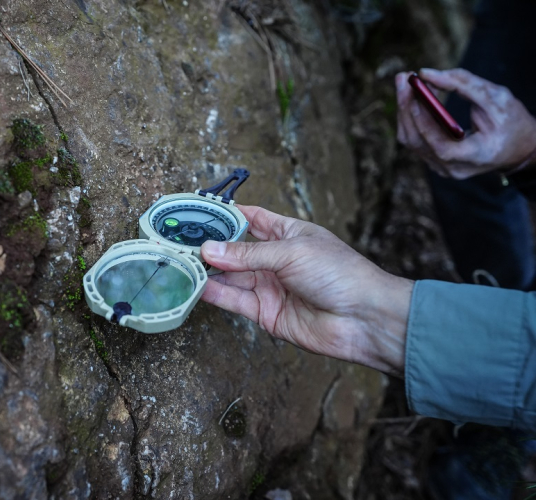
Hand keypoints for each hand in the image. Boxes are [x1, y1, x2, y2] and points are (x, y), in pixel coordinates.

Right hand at [200, 205, 413, 376]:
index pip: (252, 219)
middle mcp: (277, 260)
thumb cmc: (340, 274)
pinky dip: (216, 294)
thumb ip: (247, 254)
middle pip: (235, 250)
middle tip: (180, 242)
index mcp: (289, 234)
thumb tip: (209, 249)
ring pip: (231, 276)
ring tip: (181, 263)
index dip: (227, 214)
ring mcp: (270, 287)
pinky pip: (235, 301)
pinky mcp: (266, 313)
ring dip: (209, 271)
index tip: (198, 211)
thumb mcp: (291, 252)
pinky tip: (198, 285)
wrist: (364, 319)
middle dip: (210, 246)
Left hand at [396, 68, 535, 178]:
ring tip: (406, 81)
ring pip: (412, 142)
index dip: (426, 126)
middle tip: (404, 78)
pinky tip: (414, 96)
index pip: (442, 149)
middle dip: (407, 108)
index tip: (415, 100)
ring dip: (405, 109)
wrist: (517, 147)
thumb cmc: (510, 121)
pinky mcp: (435, 161)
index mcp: (477, 156)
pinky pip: (416, 140)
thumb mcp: (497, 98)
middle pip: (419, 143)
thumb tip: (426, 74)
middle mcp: (455, 168)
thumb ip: (464, 84)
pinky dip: (412, 116)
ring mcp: (443, 168)